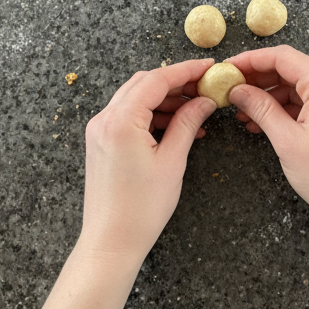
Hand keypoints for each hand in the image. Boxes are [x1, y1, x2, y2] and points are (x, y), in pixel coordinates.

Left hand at [7, 58, 215, 308]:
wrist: (111, 241)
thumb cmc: (140, 209)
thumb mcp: (171, 161)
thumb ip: (187, 123)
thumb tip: (204, 100)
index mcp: (120, 121)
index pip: (155, 80)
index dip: (185, 71)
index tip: (209, 68)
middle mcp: (104, 121)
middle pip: (142, 84)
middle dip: (174, 82)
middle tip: (205, 88)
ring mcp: (99, 132)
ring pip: (134, 99)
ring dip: (164, 101)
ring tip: (196, 111)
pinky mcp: (100, 145)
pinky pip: (127, 118)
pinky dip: (151, 117)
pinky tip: (177, 127)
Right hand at [226, 45, 308, 232]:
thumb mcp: (287, 141)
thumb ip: (261, 110)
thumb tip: (238, 91)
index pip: (284, 58)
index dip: (252, 60)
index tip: (227, 69)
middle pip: (293, 69)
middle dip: (259, 80)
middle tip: (231, 92)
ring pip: (300, 86)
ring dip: (271, 96)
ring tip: (244, 114)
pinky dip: (287, 107)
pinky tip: (266, 122)